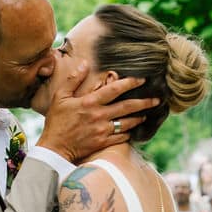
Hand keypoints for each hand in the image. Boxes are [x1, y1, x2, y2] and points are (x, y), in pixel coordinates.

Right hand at [37, 70, 158, 162]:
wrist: (54, 148)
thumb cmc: (56, 121)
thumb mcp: (60, 96)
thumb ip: (73, 79)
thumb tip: (84, 63)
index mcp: (90, 102)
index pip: (114, 89)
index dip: (130, 82)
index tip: (143, 79)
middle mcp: (99, 115)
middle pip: (127, 107)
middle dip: (144, 102)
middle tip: (157, 99)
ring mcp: (102, 131)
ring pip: (127, 123)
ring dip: (139, 117)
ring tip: (146, 114)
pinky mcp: (103, 143)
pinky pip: (122, 137)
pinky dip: (129, 133)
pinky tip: (132, 129)